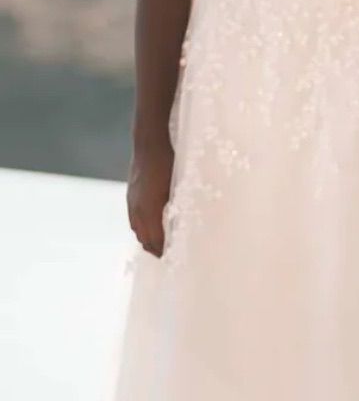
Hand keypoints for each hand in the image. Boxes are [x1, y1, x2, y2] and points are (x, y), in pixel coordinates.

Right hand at [126, 140, 174, 258]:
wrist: (149, 142)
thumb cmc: (170, 162)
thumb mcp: (179, 186)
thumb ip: (179, 207)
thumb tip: (185, 222)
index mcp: (150, 210)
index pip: (155, 239)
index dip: (162, 250)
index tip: (171, 257)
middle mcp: (137, 209)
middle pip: (143, 237)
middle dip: (153, 247)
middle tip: (165, 255)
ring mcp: (132, 201)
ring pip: (136, 228)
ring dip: (146, 238)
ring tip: (156, 244)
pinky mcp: (130, 194)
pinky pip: (133, 218)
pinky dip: (140, 226)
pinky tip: (148, 225)